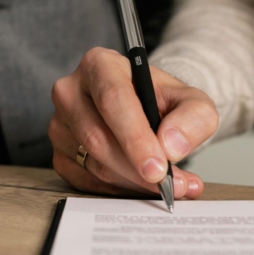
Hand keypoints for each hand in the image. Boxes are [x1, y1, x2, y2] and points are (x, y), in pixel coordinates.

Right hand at [49, 48, 216, 198]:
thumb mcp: (194, 102)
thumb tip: (171, 146)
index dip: (136, 138)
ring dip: (135, 182)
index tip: (158, 167)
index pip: (113, 100)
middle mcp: (72, 91)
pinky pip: (88, 181)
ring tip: (170, 185)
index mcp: (100, 65)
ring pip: (94, 164)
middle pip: (99, 137)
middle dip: (138, 169)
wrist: (151, 111)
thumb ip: (194, 118)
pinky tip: (144, 184)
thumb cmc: (166, 102)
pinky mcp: (59, 153)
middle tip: (172, 185)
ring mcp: (60, 124)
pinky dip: (121, 189)